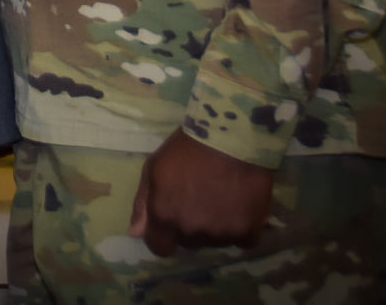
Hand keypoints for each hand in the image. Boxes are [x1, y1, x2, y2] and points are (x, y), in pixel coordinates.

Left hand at [128, 130, 274, 255]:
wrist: (231, 139)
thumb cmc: (187, 148)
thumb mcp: (154, 167)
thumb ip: (143, 203)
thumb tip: (136, 233)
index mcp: (165, 216)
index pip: (160, 247)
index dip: (163, 236)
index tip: (171, 222)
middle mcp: (192, 231)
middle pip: (188, 241)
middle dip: (190, 225)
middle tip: (198, 198)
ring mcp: (221, 234)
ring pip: (215, 241)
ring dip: (215, 227)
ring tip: (220, 197)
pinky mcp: (248, 232)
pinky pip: (242, 240)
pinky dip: (241, 227)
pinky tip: (240, 205)